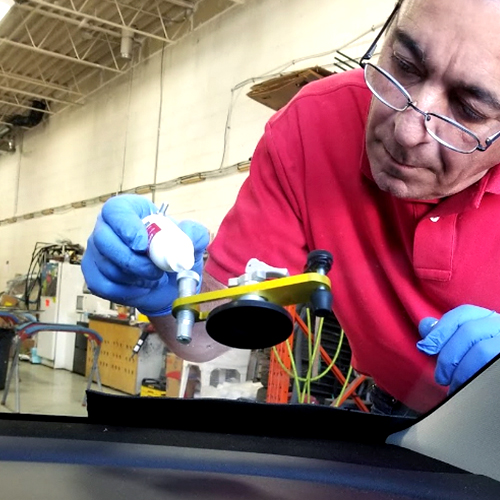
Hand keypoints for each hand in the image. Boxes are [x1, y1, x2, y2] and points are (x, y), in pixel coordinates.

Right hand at [81, 194, 208, 315]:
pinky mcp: (94, 275)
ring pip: (105, 265)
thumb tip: (186, 233)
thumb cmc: (175, 255)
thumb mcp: (191, 242)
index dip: (125, 226)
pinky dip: (124, 291)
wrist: (169, 285)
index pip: (116, 210)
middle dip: (131, 260)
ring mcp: (97, 252)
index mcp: (130, 211)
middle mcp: (107, 228)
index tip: (142, 244)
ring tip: (152, 278)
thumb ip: (193, 234)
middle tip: (155, 271)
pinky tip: (140, 288)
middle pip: (103, 239)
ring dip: (132, 277)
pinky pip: (101, 284)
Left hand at [417, 304, 499, 392]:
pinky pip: (491, 367)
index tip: (425, 347)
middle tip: (440, 378)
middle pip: (469, 331)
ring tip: (454, 388)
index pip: (464, 313)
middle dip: (448, 356)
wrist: (495, 380)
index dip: (441, 329)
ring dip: (461, 372)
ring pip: (481, 350)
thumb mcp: (466, 345)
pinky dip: (474, 378)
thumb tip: (425, 325)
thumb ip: (447, 334)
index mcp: (488, 319)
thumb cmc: (481, 364)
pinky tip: (467, 389)